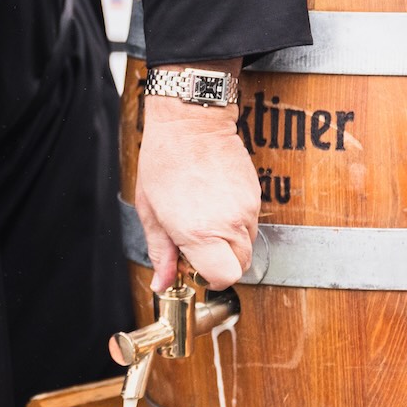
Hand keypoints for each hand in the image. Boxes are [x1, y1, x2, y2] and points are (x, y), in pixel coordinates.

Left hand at [135, 88, 256, 291]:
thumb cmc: (164, 161)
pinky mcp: (255, 194)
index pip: (224, 278)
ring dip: (228, 243)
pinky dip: (236, 223)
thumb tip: (162, 283)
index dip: (208, 277)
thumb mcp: (151, 211)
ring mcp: (247, 209)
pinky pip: (251, 223)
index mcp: (200, 232)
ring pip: (247, 245)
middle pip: (240, 267)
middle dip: (220, 263)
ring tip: (203, 218)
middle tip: (195, 244)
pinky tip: (214, 203)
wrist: (190, 122)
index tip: (193, 265)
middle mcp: (230, 224)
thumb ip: (160, 252)